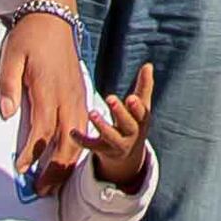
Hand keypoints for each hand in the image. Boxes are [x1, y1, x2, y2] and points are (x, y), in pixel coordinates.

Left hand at [0, 0, 91, 178]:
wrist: (54, 16)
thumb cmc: (29, 36)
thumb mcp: (11, 56)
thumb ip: (7, 86)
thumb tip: (6, 114)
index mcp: (49, 89)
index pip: (42, 131)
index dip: (32, 154)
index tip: (21, 170)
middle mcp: (68, 96)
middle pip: (68, 142)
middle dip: (55, 169)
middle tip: (42, 190)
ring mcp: (78, 95)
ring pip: (80, 138)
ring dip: (68, 162)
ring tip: (56, 182)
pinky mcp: (81, 93)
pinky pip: (84, 127)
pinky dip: (78, 147)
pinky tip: (69, 158)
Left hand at [88, 60, 158, 190]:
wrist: (128, 155)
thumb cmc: (134, 122)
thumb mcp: (141, 106)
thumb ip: (144, 86)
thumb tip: (148, 64)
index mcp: (141, 121)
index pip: (142, 114)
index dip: (137, 107)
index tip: (131, 97)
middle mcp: (132, 134)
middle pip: (128, 125)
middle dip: (120, 112)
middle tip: (110, 98)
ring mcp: (117, 144)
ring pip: (110, 136)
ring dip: (101, 125)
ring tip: (92, 113)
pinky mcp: (103, 151)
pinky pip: (92, 146)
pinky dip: (82, 140)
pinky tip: (72, 132)